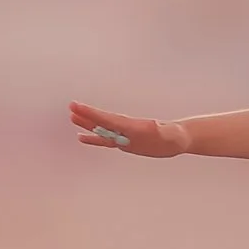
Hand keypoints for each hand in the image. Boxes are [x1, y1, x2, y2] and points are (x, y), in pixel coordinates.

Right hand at [70, 101, 184, 156]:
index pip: (108, 119)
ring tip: (72, 118)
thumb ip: (162, 131)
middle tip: (71, 108)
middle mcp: (125, 129)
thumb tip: (155, 127)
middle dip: (87, 116)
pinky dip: (93, 140)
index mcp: (132, 126)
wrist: (177, 139)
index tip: (78, 106)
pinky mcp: (125, 143)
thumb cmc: (175, 136)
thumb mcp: (170, 134)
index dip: (92, 114)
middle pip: (102, 122)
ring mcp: (124, 135)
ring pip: (101, 130)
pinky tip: (82, 138)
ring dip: (87, 125)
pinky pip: (105, 141)